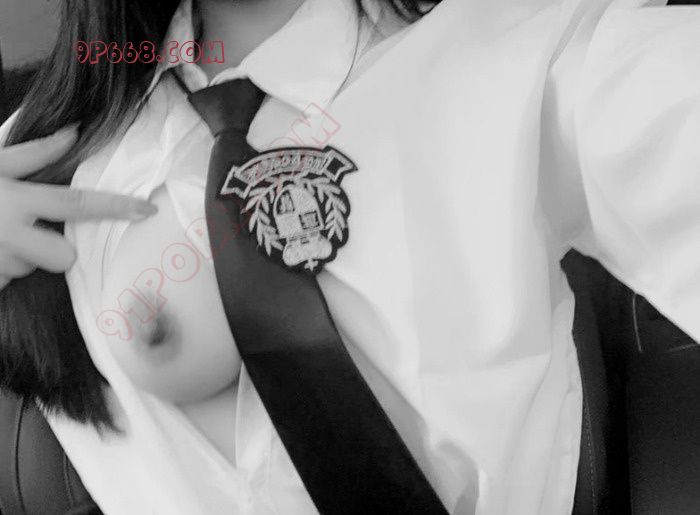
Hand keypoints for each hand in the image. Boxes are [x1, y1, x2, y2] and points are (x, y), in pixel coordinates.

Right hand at [0, 125, 156, 288]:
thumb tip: (75, 133)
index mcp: (17, 200)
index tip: (148, 210)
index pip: (79, 204)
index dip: (117, 207)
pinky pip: (6, 279)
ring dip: (17, 256)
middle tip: (24, 232)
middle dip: (53, 251)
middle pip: (64, 258)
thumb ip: (32, 153)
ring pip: (30, 268)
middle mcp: (11, 235)